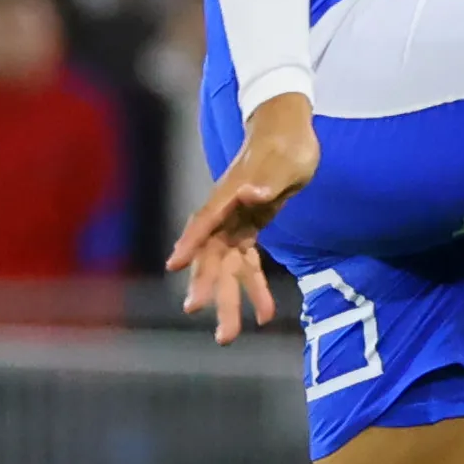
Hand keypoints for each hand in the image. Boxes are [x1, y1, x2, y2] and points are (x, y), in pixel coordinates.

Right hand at [169, 95, 318, 343]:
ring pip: (226, 266)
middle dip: (210, 289)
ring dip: (228, 299)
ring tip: (229, 335)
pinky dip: (253, 286)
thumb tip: (250, 195)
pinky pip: (246, 263)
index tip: (175, 266)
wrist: (288, 128)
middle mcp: (226, 212)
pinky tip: (263, 312)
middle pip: (213, 255)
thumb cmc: (288, 143)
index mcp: (231, 193)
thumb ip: (268, 181)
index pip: (206, 221)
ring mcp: (235, 221)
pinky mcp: (248, 227)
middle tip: (208, 320)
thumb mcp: (287, 162)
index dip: (191, 243)